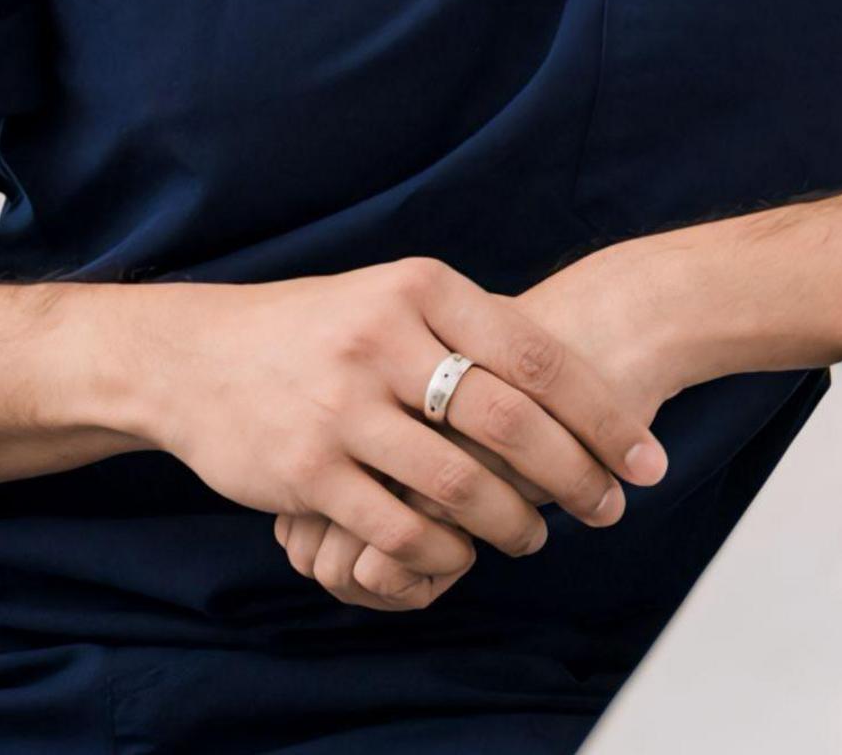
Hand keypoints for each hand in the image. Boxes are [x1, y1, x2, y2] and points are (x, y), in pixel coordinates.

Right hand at [94, 257, 669, 605]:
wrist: (195, 358)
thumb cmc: (319, 329)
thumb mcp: (394, 297)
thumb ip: (473, 328)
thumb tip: (574, 374)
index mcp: (420, 289)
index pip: (537, 357)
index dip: (602, 414)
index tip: (646, 458)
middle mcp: (383, 341)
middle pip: (510, 420)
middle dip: (575, 474)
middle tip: (611, 507)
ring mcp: (341, 408)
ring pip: (460, 483)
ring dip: (514, 522)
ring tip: (537, 536)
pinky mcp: (307, 471)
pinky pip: (399, 526)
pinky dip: (445, 549)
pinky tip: (465, 554)